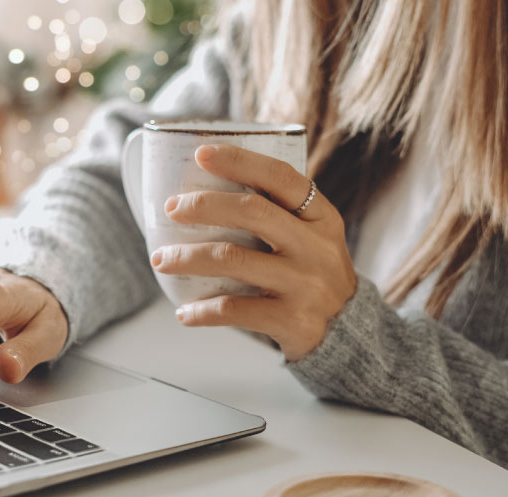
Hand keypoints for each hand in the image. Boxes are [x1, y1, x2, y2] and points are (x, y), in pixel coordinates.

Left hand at [150, 144, 355, 360]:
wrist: (346, 332)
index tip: (202, 154)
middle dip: (204, 206)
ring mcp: (304, 284)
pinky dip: (201, 311)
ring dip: (188, 257)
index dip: (241, 161)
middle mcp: (316, 247)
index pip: (281, 178)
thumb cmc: (312, 275)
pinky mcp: (291, 320)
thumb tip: (204, 193)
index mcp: (321, 217)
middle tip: (172, 208)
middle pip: (252, 212)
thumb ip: (278, 215)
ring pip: (233, 259)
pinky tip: (184, 312)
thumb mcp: (312, 238)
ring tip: (161, 259)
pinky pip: (234, 310)